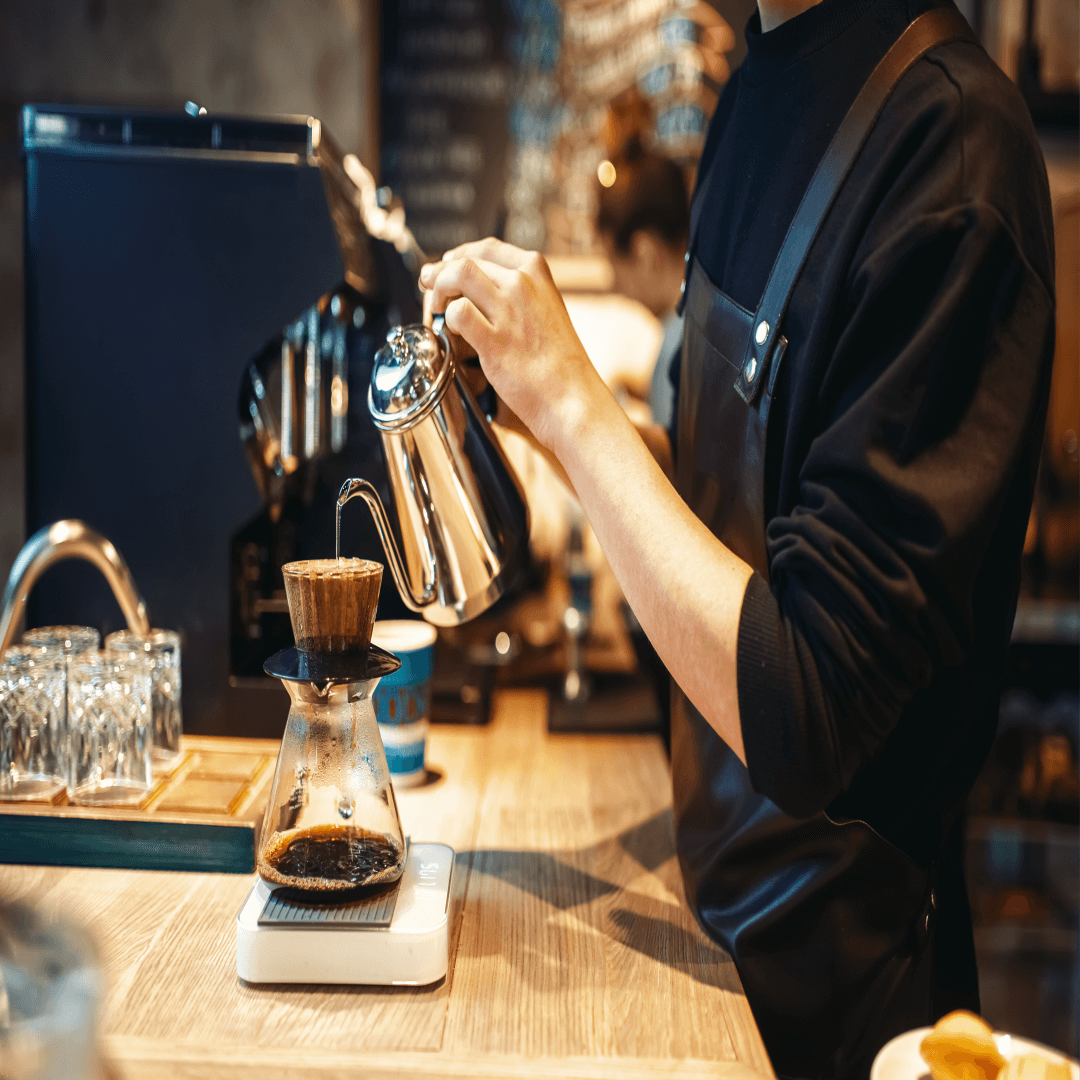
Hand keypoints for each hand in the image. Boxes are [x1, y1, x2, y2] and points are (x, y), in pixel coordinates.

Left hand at [418, 238, 606, 452]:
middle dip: (440, 273)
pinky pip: (458, 313)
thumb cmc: (560, 362)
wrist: (572, 396)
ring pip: (457, 276)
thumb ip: (522, 295)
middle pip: (466, 261)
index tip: (448, 264)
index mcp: (537, 273)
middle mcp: (522, 284)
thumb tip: (485, 289)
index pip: (487, 248)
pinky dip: (448, 320)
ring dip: (438, 289)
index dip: (460, 254)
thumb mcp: (548, 311)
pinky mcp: (495, 339)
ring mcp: (509, 310)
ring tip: (437, 307)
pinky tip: (453, 332)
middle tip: (428, 285)